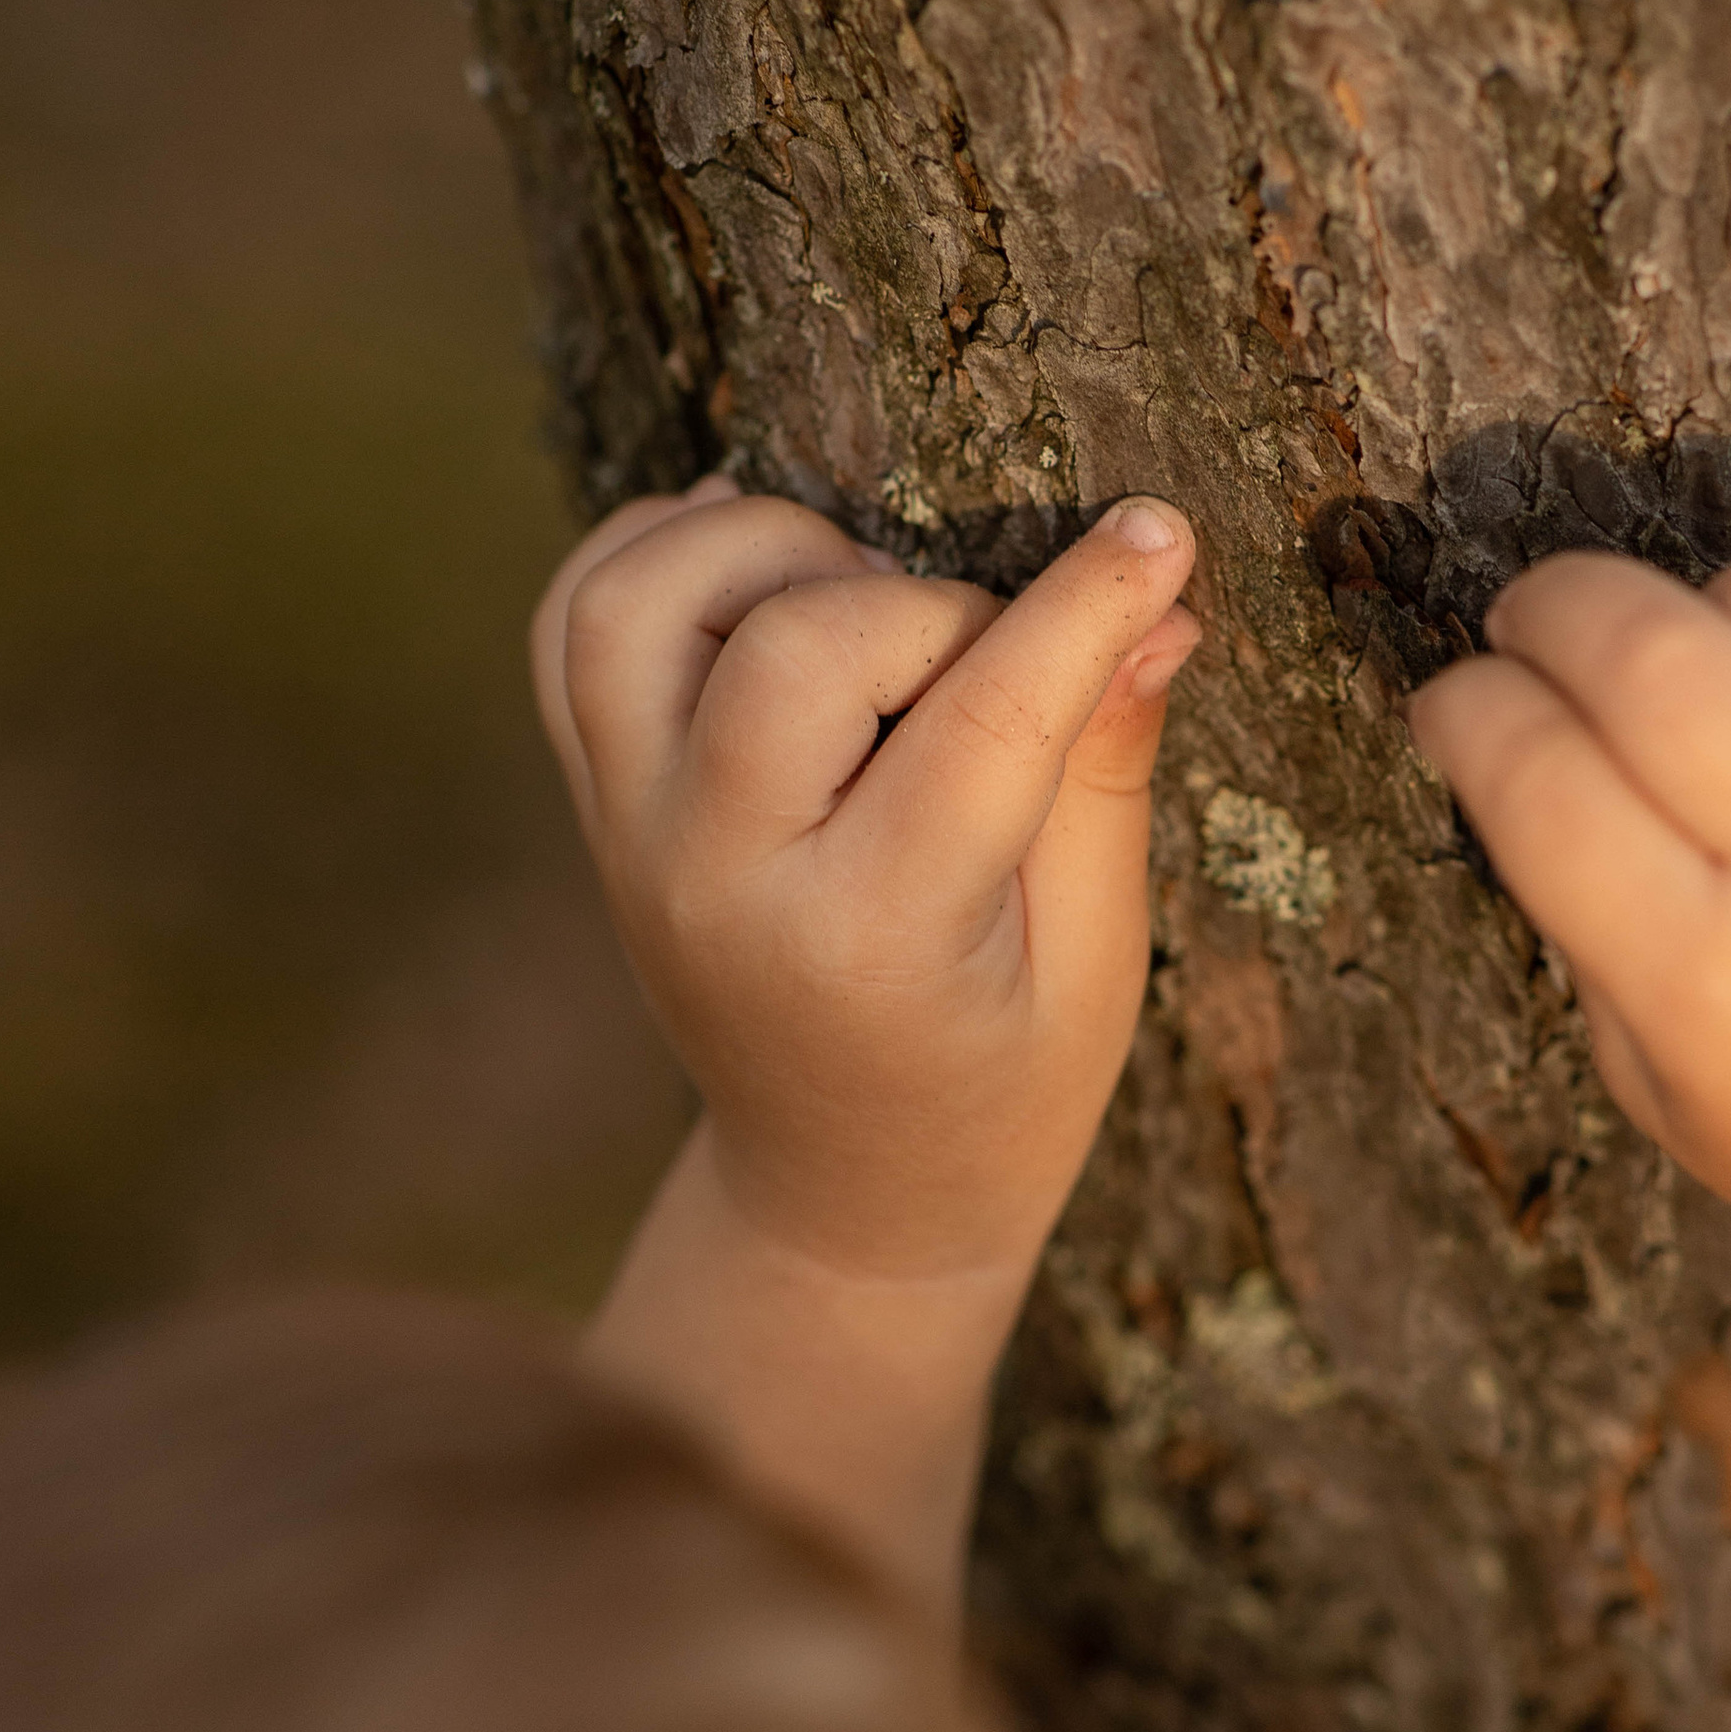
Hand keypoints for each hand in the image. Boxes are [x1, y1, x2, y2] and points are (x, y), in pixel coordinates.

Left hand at [532, 475, 1198, 1291]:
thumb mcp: (1094, 964)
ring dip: (769, 558)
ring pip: (641, 601)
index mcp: (869, 939)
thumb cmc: (998, 1082)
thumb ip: (1104, 775)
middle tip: (990, 663)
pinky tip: (765, 585)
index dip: (1083, 606)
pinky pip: (572, 621)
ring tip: (866, 608)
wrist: (842, 1197)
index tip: (1158, 534)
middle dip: (928, 607)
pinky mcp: (595, 803)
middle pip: (792, 641)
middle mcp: (719, 879)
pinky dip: (661, 561)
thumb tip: (1158, 602)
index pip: (980, 719)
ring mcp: (631, 836)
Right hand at [1406, 504, 1730, 1341]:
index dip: (1463, 709)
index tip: (1457, 703)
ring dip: (1713, 602)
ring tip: (1717, 667)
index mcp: (1713, 990)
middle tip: (1534, 627)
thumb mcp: (1653, 1082)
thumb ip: (1578, 909)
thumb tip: (1514, 711)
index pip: (1533, 773)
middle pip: (1646, 650)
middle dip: (1551, 609)